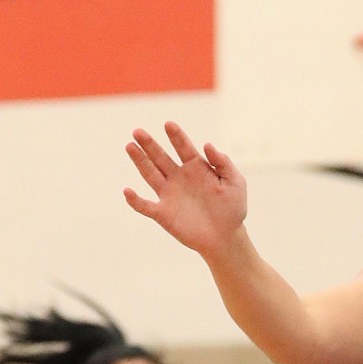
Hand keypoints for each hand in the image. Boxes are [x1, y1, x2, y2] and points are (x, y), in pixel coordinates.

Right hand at [124, 122, 247, 257]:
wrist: (226, 238)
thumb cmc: (232, 210)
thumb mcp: (235, 183)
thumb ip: (224, 164)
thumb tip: (208, 145)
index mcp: (196, 167)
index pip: (183, 147)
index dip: (176, 136)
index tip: (169, 125)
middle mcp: (178, 177)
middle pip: (160, 157)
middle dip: (149, 144)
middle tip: (138, 131)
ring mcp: (169, 194)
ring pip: (150, 174)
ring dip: (139, 161)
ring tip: (130, 146)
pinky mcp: (163, 214)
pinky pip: (146, 206)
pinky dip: (135, 201)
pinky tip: (127, 192)